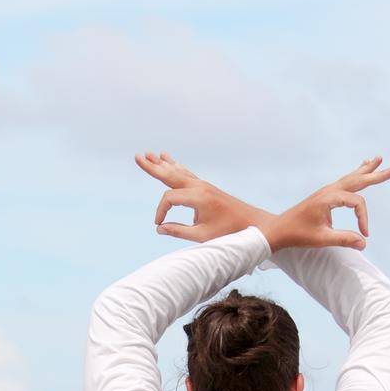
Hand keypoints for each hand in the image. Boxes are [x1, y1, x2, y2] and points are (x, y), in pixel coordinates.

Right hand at [134, 151, 274, 242]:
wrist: (252, 223)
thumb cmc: (228, 232)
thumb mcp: (202, 236)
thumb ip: (178, 231)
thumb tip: (159, 228)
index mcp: (198, 197)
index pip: (169, 199)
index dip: (160, 212)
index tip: (159, 225)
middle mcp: (200, 187)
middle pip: (170, 174)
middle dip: (153, 166)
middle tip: (137, 156)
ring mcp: (203, 185)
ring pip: (178, 171)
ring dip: (163, 163)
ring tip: (150, 154)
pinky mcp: (206, 187)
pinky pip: (186, 173)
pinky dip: (176, 167)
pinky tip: (170, 161)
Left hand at [257, 157, 389, 250]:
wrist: (278, 230)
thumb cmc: (297, 234)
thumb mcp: (321, 239)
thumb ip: (343, 239)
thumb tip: (364, 243)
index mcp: (329, 198)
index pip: (357, 203)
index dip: (364, 219)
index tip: (365, 234)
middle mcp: (329, 190)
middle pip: (358, 180)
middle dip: (378, 175)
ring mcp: (326, 191)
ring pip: (351, 177)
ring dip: (366, 170)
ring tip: (378, 158)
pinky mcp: (325, 195)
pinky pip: (344, 182)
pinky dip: (355, 175)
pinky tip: (360, 169)